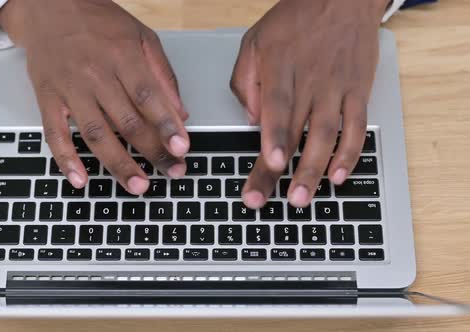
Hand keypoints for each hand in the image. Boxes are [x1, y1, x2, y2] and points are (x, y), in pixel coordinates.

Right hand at [0, 0, 189, 193]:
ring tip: (138, 185)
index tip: (182, 149)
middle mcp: (95, 75)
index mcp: (122, 56)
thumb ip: (162, 74)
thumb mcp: (140, 36)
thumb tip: (181, 113)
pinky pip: (54, 134)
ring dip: (118, 164)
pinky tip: (80, 180)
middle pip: (127, 121)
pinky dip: (66, 160)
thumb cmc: (98, 21)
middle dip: (153, 151)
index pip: (149, 97)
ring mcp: (69, 89)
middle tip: (171, 172)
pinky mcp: (47, 99)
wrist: (48, 5)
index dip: (167, 125)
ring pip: (96, 134)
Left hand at [231, 0, 388, 207]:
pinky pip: (357, 127)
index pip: (276, 108)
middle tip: (266, 199)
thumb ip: (245, 81)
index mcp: (280, 68)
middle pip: (294, 132)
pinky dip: (349, 153)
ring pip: (326, 136)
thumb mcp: (254, 41)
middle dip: (280, 170)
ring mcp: (336, 89)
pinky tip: (338, 176)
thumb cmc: (295, 20)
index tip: (269, 163)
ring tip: (301, 197)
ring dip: (314, 169)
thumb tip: (251, 121)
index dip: (272, 137)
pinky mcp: (358, 92)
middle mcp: (310, 81)